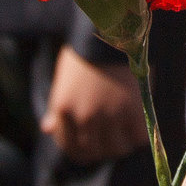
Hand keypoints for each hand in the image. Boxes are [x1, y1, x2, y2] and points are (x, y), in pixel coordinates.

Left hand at [42, 46, 142, 165]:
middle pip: (94, 152)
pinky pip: (138, 139)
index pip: (71, 147)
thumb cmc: (83, 58)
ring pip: (116, 149)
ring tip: (124, 134)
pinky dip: (138, 136)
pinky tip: (136, 126)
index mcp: (63, 110)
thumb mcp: (63, 83)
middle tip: (110, 140)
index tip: (91, 147)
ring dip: (121, 146)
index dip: (81, 151)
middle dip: (102, 150)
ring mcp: (109, 115)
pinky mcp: (133, 110)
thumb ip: (56, 110)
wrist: (108, 33)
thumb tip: (46, 129)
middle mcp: (84, 116)